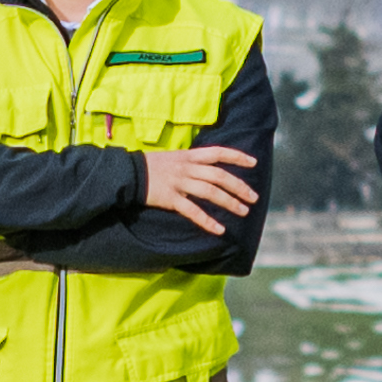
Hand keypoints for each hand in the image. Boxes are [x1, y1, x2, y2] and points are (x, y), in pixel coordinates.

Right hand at [136, 142, 264, 234]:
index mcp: (189, 155)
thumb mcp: (174, 158)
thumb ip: (191, 163)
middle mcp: (187, 167)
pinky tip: (219, 229)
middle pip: (219, 176)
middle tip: (253, 197)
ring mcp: (179, 183)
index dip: (237, 157)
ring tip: (243, 211)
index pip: (218, 152)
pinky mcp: (170, 198)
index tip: (254, 162)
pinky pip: (192, 211)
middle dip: (239, 186)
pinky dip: (207, 221)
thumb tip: (209, 169)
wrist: (127, 173)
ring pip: (210, 192)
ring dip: (229, 202)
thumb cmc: (151, 166)